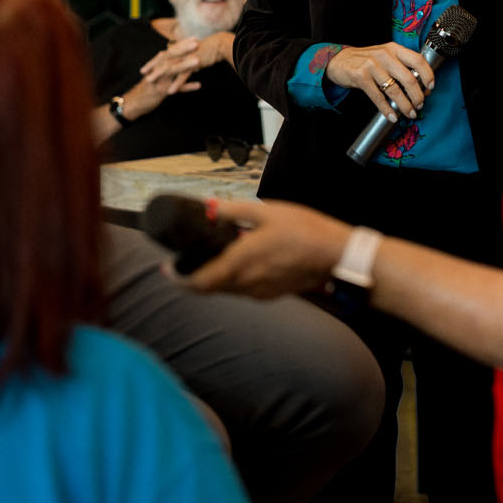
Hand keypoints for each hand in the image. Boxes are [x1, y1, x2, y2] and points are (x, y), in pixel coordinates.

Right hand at [123, 40, 203, 119]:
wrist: (133, 102)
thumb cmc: (147, 89)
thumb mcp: (155, 76)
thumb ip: (165, 68)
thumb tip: (179, 62)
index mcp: (157, 65)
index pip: (170, 51)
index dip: (182, 44)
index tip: (194, 38)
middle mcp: (157, 70)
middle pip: (171, 57)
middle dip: (184, 49)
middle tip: (197, 43)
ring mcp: (158, 80)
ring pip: (172, 70)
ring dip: (185, 65)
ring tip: (198, 61)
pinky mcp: (160, 92)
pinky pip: (175, 89)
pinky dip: (187, 87)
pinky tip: (199, 85)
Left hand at [139, 33, 227, 82]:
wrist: (220, 45)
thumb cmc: (209, 50)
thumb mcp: (194, 53)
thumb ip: (187, 57)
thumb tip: (183, 61)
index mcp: (180, 50)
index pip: (163, 55)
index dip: (153, 62)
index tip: (145, 69)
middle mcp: (181, 52)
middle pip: (163, 60)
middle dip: (152, 67)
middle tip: (143, 76)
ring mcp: (187, 58)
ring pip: (170, 67)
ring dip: (159, 75)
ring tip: (150, 82)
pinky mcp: (194, 63)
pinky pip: (183, 75)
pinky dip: (176, 83)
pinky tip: (171, 91)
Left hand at [184, 198, 352, 298]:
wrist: (335, 254)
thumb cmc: (303, 231)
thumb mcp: (266, 212)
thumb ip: (234, 211)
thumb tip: (210, 208)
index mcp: (239, 264)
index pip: (198, 283)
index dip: (178, 279)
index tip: (167, 269)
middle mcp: (246, 284)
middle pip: (209, 289)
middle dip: (193, 277)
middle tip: (185, 261)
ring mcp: (260, 292)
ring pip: (227, 291)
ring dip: (215, 278)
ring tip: (214, 257)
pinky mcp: (272, 294)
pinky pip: (244, 290)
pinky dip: (234, 280)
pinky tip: (242, 262)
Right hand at [324, 42, 433, 121]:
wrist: (339, 61)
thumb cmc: (366, 61)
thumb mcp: (385, 57)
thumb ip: (401, 66)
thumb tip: (421, 86)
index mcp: (394, 49)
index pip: (418, 60)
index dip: (428, 75)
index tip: (431, 87)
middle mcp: (385, 55)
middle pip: (408, 78)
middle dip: (417, 96)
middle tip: (420, 105)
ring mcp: (372, 65)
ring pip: (394, 90)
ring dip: (405, 105)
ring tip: (410, 113)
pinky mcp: (361, 77)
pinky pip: (378, 97)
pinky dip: (387, 109)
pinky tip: (392, 116)